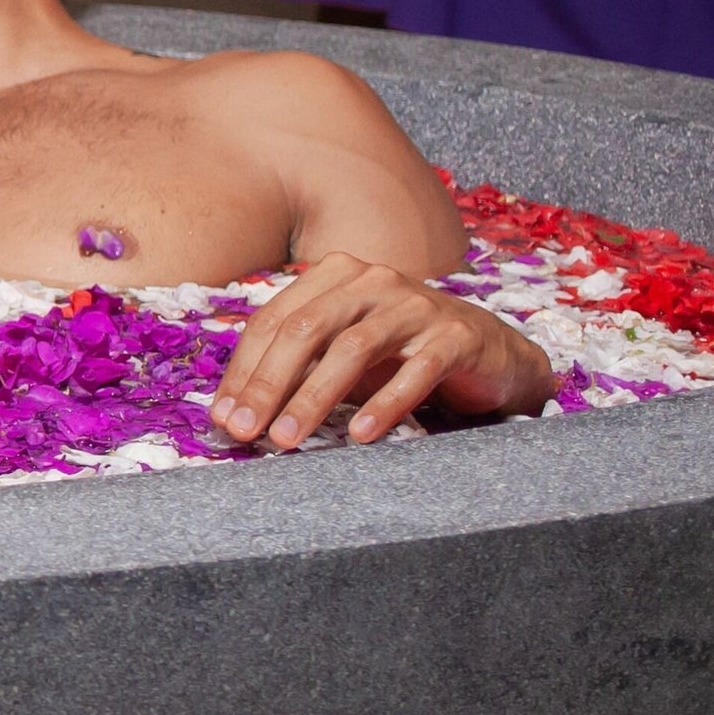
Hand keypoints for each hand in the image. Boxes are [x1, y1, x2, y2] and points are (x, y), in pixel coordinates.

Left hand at [206, 254, 553, 450]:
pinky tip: (361, 435)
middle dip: (268, 384)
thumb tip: (230, 413)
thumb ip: (293, 369)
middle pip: (305, 330)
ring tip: (288, 438)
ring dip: (314, 398)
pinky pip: (416, 371)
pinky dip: (385, 404)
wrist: (491, 353)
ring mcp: (417, 305)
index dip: (244, 371)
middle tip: (246, 432)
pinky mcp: (457, 335)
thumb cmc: (400, 354)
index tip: (223, 417)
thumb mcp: (340, 353)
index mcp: (335, 276)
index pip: (274, 322)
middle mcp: (372, 281)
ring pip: (353, 349)